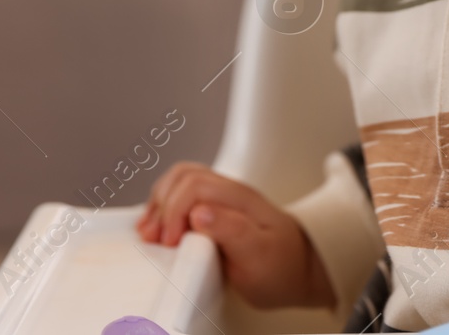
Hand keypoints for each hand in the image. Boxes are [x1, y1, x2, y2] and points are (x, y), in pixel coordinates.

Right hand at [137, 161, 335, 311]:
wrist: (298, 271)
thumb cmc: (282, 267)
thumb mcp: (260, 255)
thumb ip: (232, 232)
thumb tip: (199, 213)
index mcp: (239, 199)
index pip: (195, 186)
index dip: (174, 212)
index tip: (170, 242)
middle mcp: (229, 193)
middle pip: (183, 177)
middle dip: (161, 205)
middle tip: (155, 238)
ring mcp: (221, 200)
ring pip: (179, 182)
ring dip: (159, 204)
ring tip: (150, 231)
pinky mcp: (213, 211)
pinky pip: (182, 196)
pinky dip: (164, 209)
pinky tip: (158, 227)